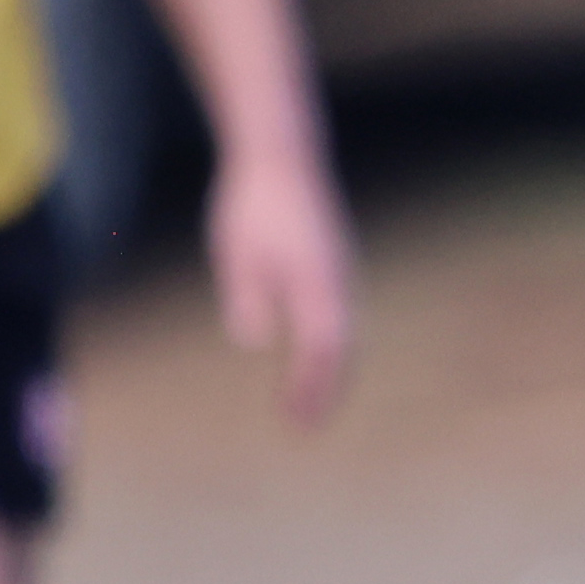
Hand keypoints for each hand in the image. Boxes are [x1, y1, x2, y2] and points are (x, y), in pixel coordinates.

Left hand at [210, 139, 359, 426]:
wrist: (281, 155)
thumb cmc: (253, 205)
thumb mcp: (238, 252)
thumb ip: (248, 297)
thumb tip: (255, 342)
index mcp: (315, 282)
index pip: (320, 348)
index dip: (310, 388)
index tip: (296, 420)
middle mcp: (338, 281)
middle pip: (342, 349)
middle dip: (325, 390)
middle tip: (306, 427)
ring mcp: (341, 272)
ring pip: (347, 332)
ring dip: (332, 370)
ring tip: (312, 402)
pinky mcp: (334, 264)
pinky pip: (341, 316)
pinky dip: (333, 345)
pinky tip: (316, 356)